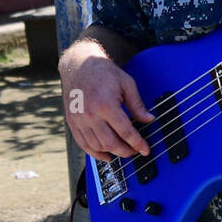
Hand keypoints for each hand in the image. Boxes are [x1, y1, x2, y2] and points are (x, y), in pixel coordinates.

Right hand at [59, 39, 153, 158]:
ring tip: (123, 152)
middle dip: (126, 151)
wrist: (79, 65)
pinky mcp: (72, 122)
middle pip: (111, 143)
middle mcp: (90, 115)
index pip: (125, 131)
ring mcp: (79, 120)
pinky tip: (106, 156)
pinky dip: (95, 153)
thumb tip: (148, 119)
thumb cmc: (103, 72)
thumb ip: (137, 104)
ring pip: (97, 146)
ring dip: (112, 153)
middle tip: (135, 151)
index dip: (137, 143)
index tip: (145, 150)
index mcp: (106, 104)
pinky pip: (83, 144)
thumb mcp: (126, 83)